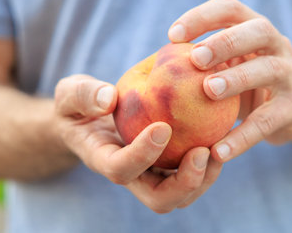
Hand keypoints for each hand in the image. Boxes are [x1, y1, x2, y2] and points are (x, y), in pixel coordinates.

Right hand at [54, 74, 222, 212]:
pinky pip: (192, 172)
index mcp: (102, 158)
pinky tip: (221, 132)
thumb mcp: (70, 93)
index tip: (163, 127)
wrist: (90, 118)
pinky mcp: (167, 164)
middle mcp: (130, 175)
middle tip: (203, 151)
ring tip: (220, 145)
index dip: (142, 155)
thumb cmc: (79, 106)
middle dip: (184, 183)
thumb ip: (83, 95)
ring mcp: (151, 172)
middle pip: (159, 198)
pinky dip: (209, 160)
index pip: (120, 169)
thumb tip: (108, 99)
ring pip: (181, 193)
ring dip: (204, 176)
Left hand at [168, 0, 291, 161]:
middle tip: (195, 59)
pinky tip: (219, 151)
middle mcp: (278, 44)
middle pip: (259, 30)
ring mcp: (291, 74)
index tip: (172, 36)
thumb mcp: (226, 65)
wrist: (291, 109)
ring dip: (237, 78)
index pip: (230, 9)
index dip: (201, 17)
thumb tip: (152, 68)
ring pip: (269, 69)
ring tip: (209, 91)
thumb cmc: (243, 81)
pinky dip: (243, 137)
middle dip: (225, 42)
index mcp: (254, 28)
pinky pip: (268, 121)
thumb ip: (200, 61)